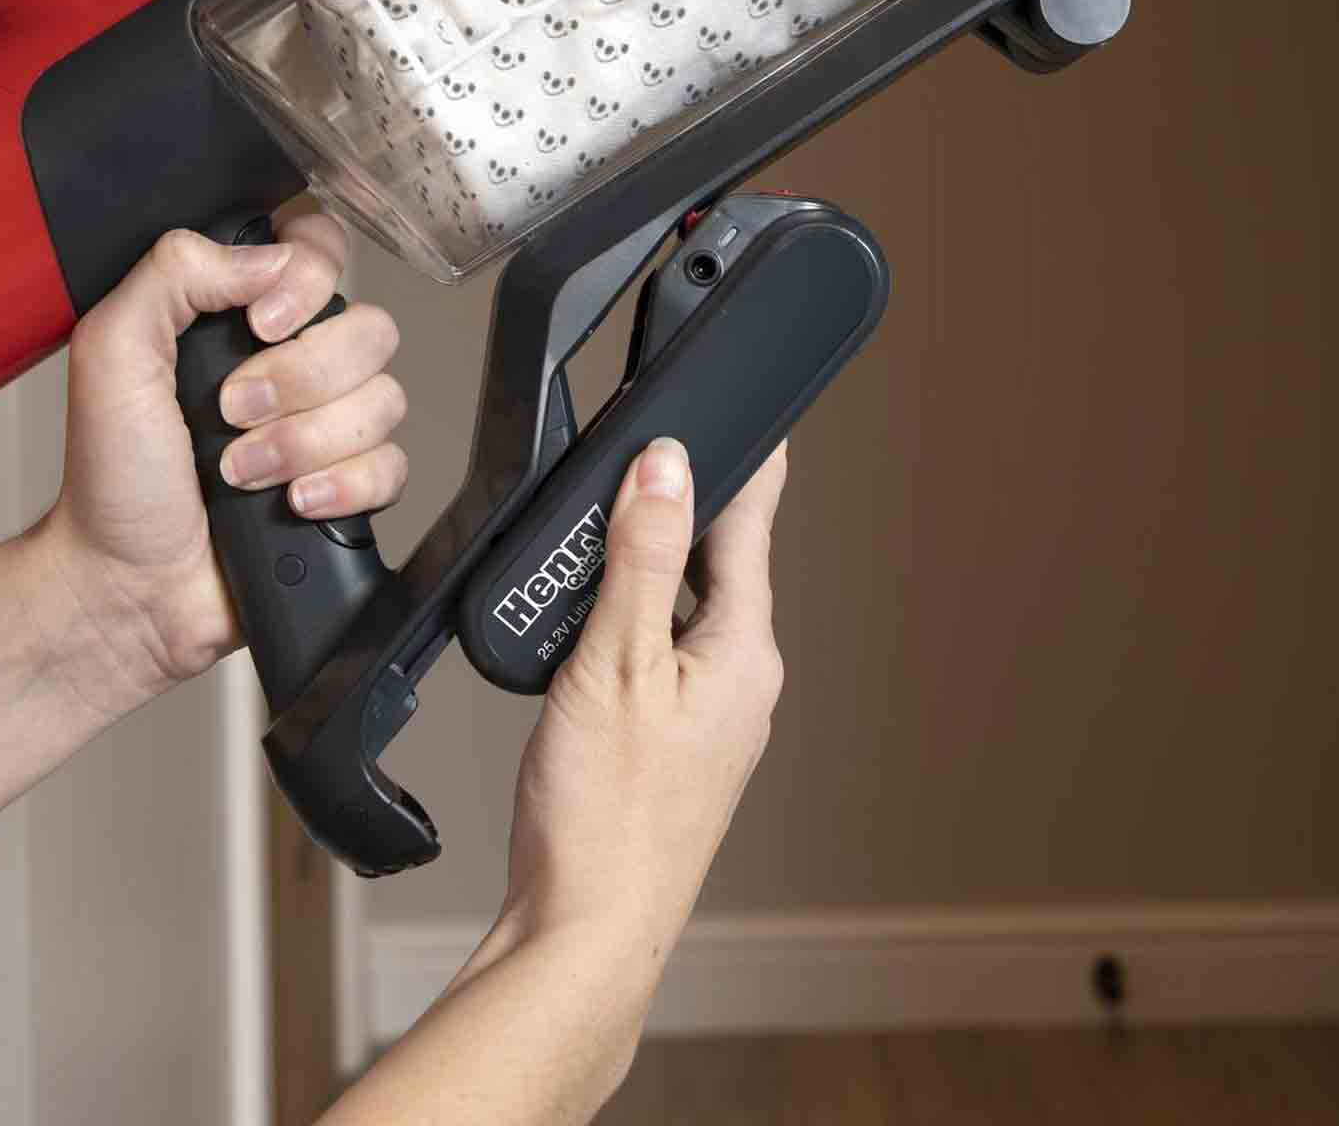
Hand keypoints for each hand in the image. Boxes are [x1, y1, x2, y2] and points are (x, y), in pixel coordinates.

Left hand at [47, 206, 407, 692]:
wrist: (129, 584)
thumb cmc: (112, 475)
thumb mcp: (112, 350)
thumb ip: (175, 273)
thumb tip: (270, 259)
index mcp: (239, 314)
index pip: (321, 252)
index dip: (310, 281)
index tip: (260, 323)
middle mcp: (293, 361)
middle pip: (368, 329)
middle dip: (298, 379)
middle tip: (231, 413)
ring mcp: (325, 424)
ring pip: (385, 399)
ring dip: (306, 441)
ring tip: (245, 471)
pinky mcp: (349, 486)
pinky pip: (393, 466)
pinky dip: (342, 486)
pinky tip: (292, 502)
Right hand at [502, 437, 787, 980]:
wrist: (586, 924)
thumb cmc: (606, 812)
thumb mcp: (615, 661)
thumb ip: (640, 559)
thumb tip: (665, 469)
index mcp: (744, 652)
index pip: (747, 527)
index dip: (738, 463)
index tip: (752, 413)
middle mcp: (743, 680)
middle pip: (718, 562)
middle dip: (680, 508)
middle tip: (642, 456)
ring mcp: (714, 715)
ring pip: (688, 606)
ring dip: (652, 563)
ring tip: (605, 529)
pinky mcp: (679, 741)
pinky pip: (665, 649)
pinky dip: (634, 615)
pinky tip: (592, 618)